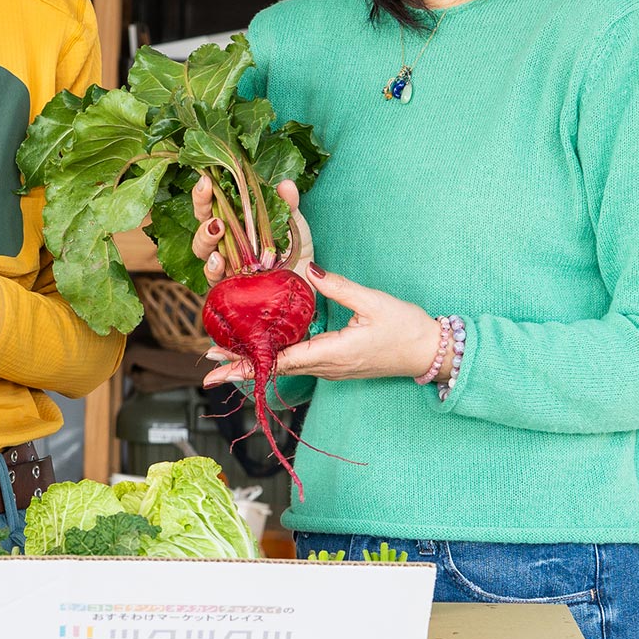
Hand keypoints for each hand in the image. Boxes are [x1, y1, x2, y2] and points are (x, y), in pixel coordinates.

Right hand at [189, 176, 313, 285]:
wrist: (305, 285)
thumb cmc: (294, 251)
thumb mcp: (293, 224)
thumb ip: (288, 203)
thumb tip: (285, 185)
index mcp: (234, 222)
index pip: (212, 204)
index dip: (205, 193)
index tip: (206, 180)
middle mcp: (225, 242)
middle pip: (202, 223)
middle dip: (201, 208)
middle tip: (207, 195)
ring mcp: (225, 264)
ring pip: (202, 250)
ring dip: (205, 237)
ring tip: (216, 227)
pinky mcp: (229, 287)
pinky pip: (213, 279)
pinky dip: (213, 268)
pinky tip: (218, 260)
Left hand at [203, 265, 445, 388]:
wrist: (430, 352)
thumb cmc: (405, 328)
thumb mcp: (373, 302)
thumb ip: (339, 287)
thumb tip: (310, 270)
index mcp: (331, 353)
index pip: (280, 360)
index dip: (246, 363)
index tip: (218, 365)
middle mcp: (326, 366)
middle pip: (274, 367)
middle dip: (241, 365)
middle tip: (209, 362)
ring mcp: (330, 368)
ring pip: (285, 366)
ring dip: (256, 361)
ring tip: (227, 353)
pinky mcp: (336, 363)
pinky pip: (299, 361)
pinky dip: (276, 357)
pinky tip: (263, 348)